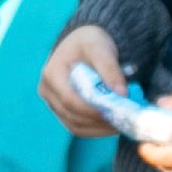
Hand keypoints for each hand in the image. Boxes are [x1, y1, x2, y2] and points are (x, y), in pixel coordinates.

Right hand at [41, 24, 128, 139]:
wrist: (83, 41)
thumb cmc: (90, 41)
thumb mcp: (100, 48)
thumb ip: (110, 68)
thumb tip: (122, 93)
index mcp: (52, 74)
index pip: (69, 100)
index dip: (91, 111)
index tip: (113, 113)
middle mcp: (47, 91)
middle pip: (71, 116)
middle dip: (98, 122)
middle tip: (123, 122)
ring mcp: (53, 102)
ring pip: (74, 126)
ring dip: (98, 129)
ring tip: (120, 125)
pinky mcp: (62, 110)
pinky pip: (77, 126)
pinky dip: (94, 129)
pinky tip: (111, 125)